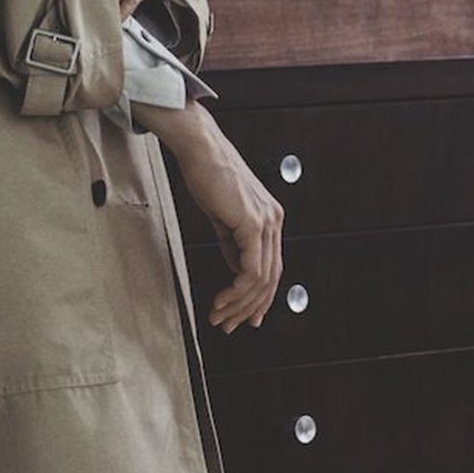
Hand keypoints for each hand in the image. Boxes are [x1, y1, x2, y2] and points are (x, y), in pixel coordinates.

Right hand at [163, 106, 284, 332]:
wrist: (199, 147)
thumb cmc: (206, 173)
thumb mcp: (223, 213)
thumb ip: (233, 241)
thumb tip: (236, 270)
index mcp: (270, 218)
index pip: (271, 267)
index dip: (260, 297)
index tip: (245, 317)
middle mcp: (274, 221)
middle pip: (270, 279)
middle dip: (249, 308)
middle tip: (229, 325)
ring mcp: (266, 222)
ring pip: (261, 279)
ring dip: (239, 305)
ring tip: (218, 317)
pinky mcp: (252, 224)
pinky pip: (250, 270)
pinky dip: (236, 292)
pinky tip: (221, 300)